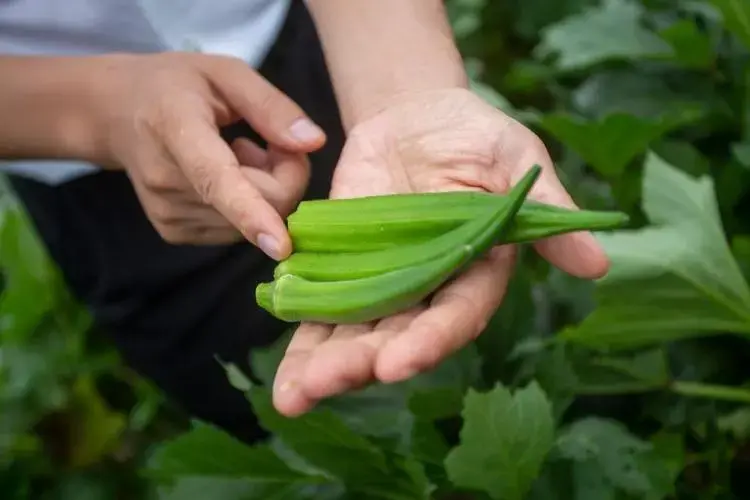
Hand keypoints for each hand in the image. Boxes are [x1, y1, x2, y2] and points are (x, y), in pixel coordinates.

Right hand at [100, 52, 325, 255]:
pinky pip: (239, 229)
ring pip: (254, 220)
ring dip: (265, 189)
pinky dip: (248, 205)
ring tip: (237, 153)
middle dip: (285, 174)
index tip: (279, 244)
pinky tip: (226, 175)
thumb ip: (271, 106)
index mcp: (177, 130)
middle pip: (260, 202)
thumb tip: (314, 143)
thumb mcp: (226, 73)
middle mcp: (167, 180)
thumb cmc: (177, 86)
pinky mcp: (175, 232)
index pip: (217, 179)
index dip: (252, 212)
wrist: (116, 113)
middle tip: (267, 141)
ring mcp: (168, 213)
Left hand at [272, 88, 609, 415]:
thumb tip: (597, 262)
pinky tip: (281, 368)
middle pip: (395, 336)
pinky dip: (301, 331)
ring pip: (354, 332)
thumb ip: (546, 212)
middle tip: (323, 386)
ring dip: (322, 364)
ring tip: (291, 397)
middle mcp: (427, 290)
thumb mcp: (517, 163)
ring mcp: (383, 281)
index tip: (397, 362)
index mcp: (475, 273)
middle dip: (359, 362)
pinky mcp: (344, 265)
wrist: (420, 119)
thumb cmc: (480, 139)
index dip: (429, 340)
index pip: (454, 315)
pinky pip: (321, 303)